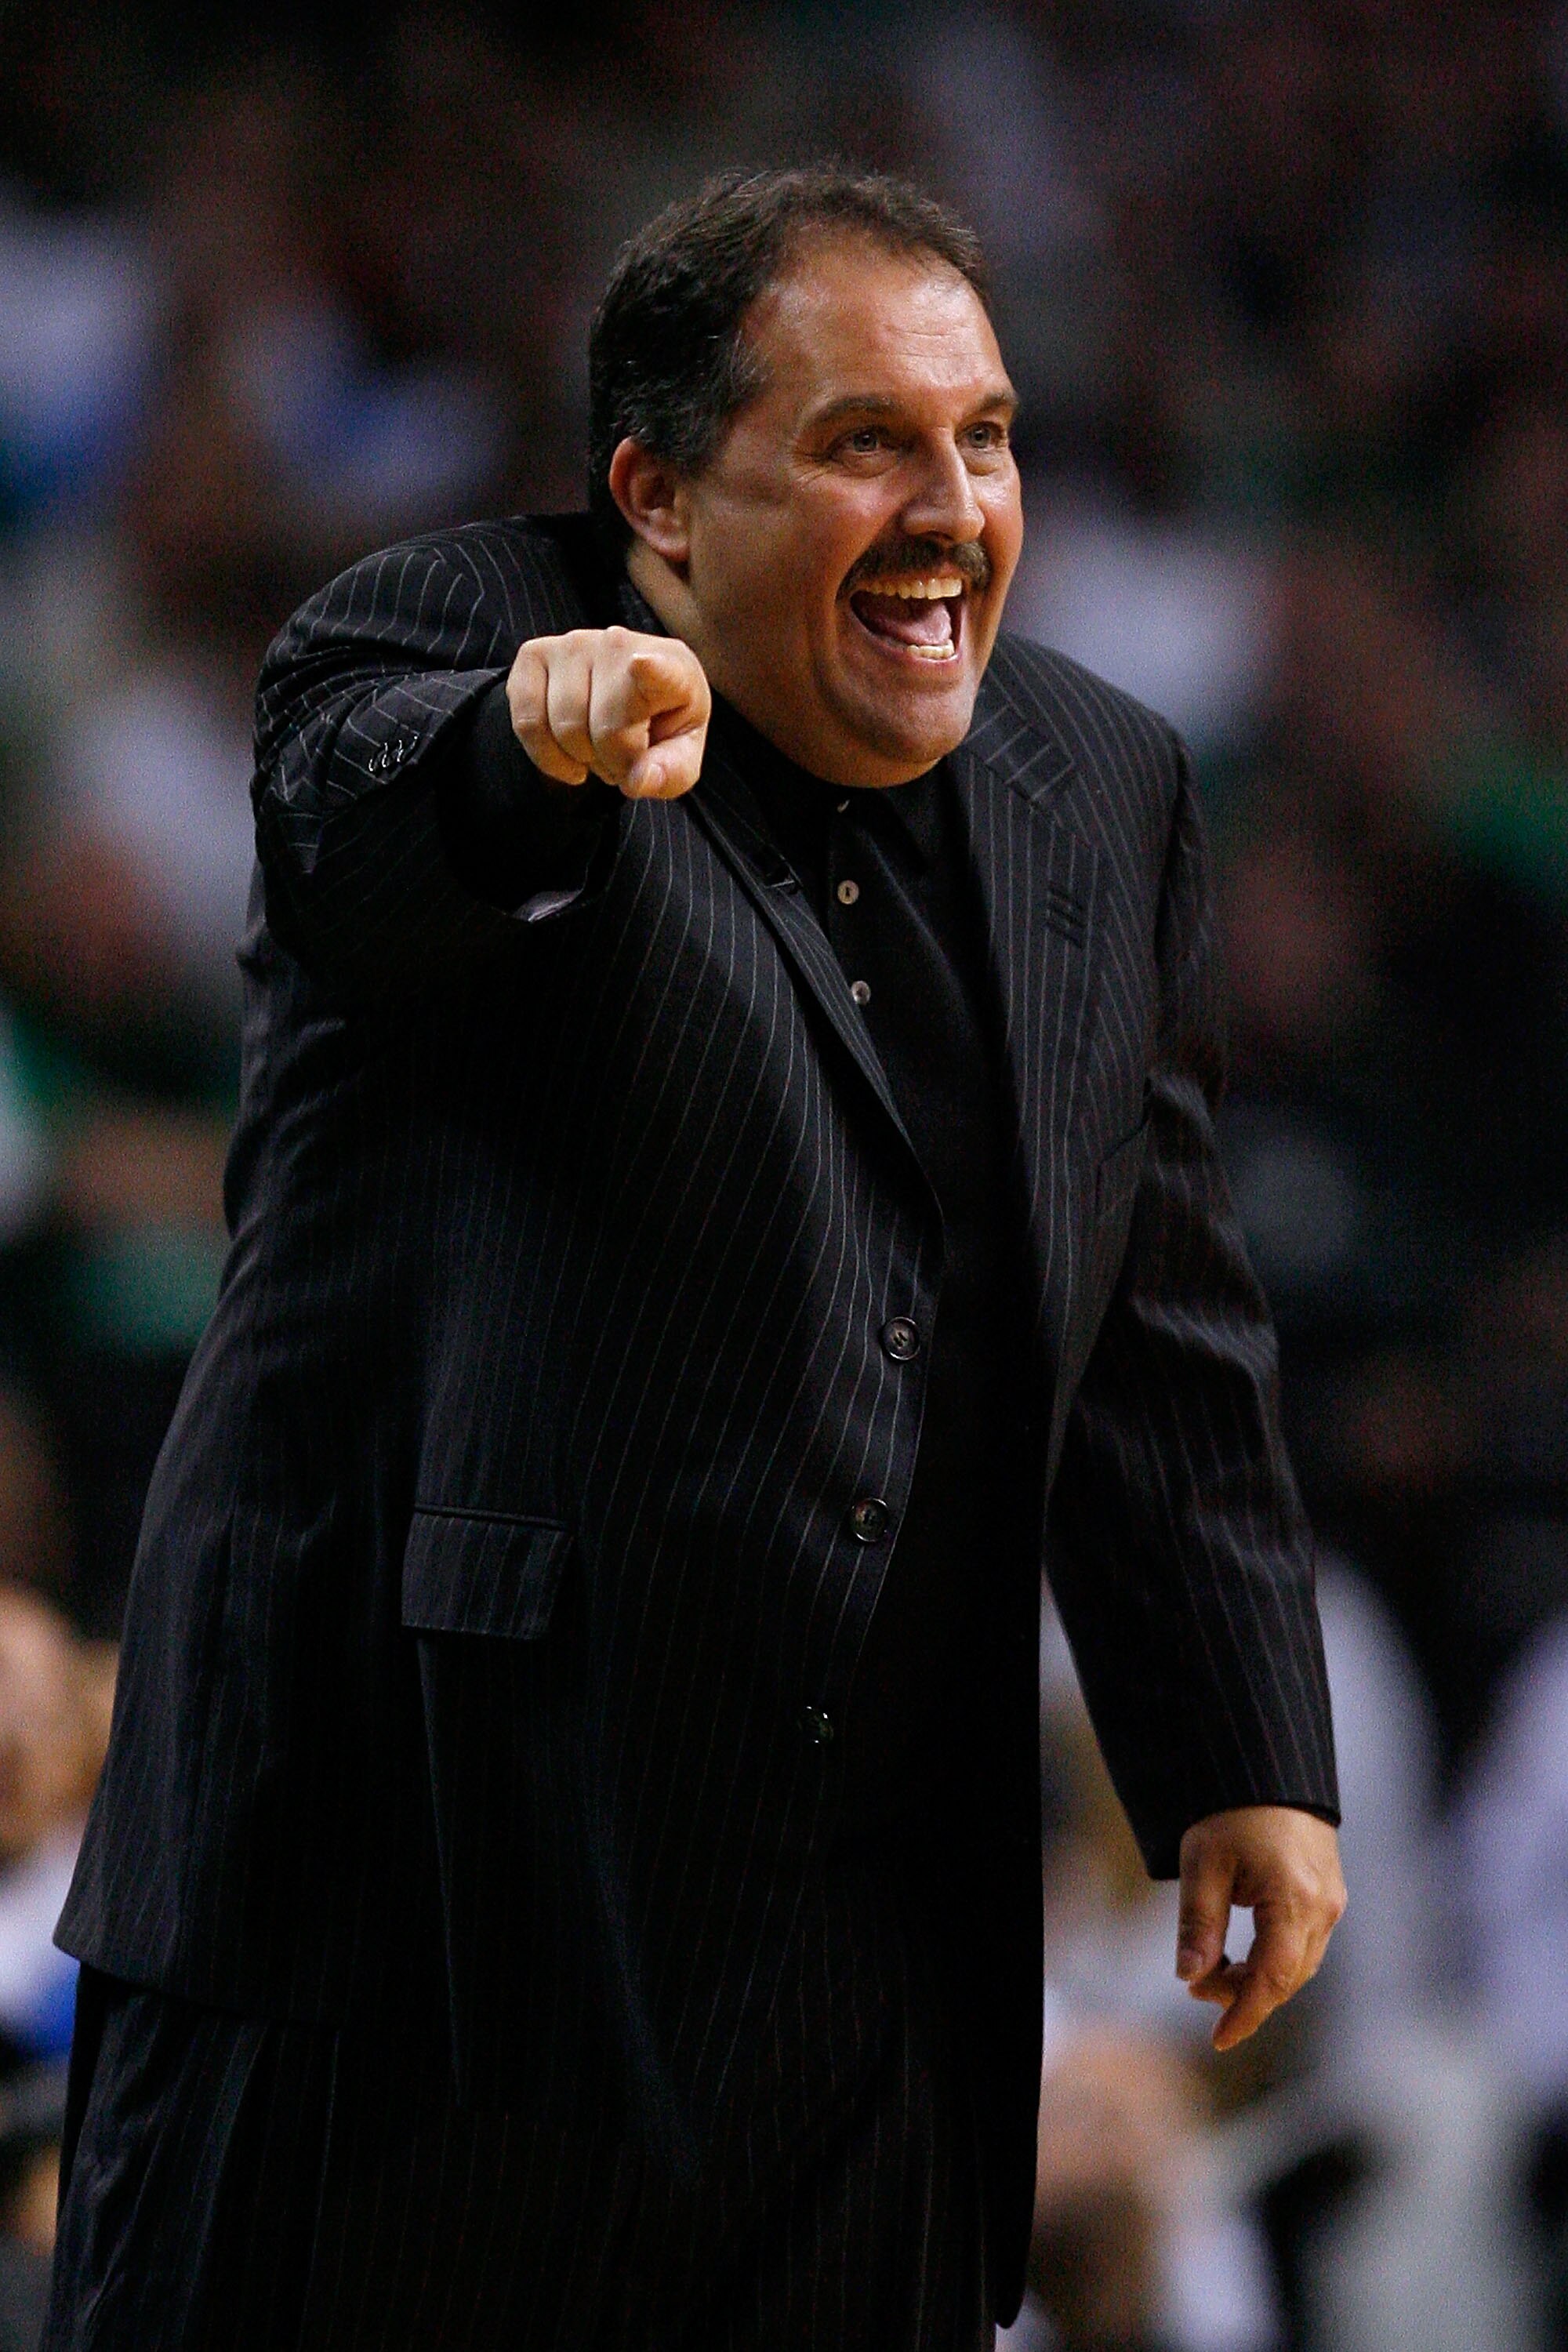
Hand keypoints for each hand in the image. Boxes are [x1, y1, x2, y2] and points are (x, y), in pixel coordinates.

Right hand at [506, 626, 709, 800]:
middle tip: (623, 761)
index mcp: (671, 666)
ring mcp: (572, 644)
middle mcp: (618, 644)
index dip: (650, 669)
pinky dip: (544, 754)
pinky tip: (566, 757)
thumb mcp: (681, 757)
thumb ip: (669, 773)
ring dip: (580, 760)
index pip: (657, 667)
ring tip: (598, 752)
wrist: (632, 694)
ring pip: (564, 727)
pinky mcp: (534, 655)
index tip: (642, 664)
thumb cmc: (660, 725)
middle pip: (605, 730)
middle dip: (613, 764)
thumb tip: (637, 781)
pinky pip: (527, 721)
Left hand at [1176, 1805, 1344, 2051]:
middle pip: (1287, 1977)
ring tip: (1213, 1970)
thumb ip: (1198, 1924)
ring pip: (1298, 1964)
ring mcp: (1332, 1901)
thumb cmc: (1230, 1813)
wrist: (1268, 1768)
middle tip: (1197, 1985)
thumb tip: (1188, 1977)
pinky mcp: (1329, 1894)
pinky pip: (1304, 1944)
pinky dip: (1274, 1959)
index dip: (1246, 2014)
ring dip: (1258, 1978)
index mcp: (1295, 1900)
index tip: (1219, 2041)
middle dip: (1243, 1994)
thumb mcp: (1202, 1864)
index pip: (1273, 1978)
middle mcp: (1324, 1907)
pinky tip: (1241, 1955)